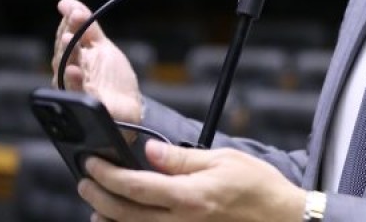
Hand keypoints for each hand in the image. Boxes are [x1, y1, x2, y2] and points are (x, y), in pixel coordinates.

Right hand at [52, 0, 142, 123]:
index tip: (72, 8)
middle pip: (64, 53)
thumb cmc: (111, 80)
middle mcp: (70, 74)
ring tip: (70, 38)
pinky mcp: (86, 105)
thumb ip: (88, 26)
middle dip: (69, 34)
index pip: (65, 38)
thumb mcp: (102, 48)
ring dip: (67, 54)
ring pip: (65, 72)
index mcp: (74, 59)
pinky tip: (74, 70)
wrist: (127, 110)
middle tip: (74, 18)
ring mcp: (76, 90)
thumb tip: (66, 2)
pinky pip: (76, 94)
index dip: (68, 22)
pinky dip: (73, 82)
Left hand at [78, 139, 305, 221]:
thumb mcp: (222, 159)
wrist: (280, 218)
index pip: (134, 186)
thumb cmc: (258, 187)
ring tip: (96, 203)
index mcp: (188, 197)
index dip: (107, 175)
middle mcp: (181, 221)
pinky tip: (123, 220)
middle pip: (124, 213)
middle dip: (98, 196)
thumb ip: (181, 159)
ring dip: (108, 217)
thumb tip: (150, 150)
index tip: (91, 163)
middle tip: (85, 180)